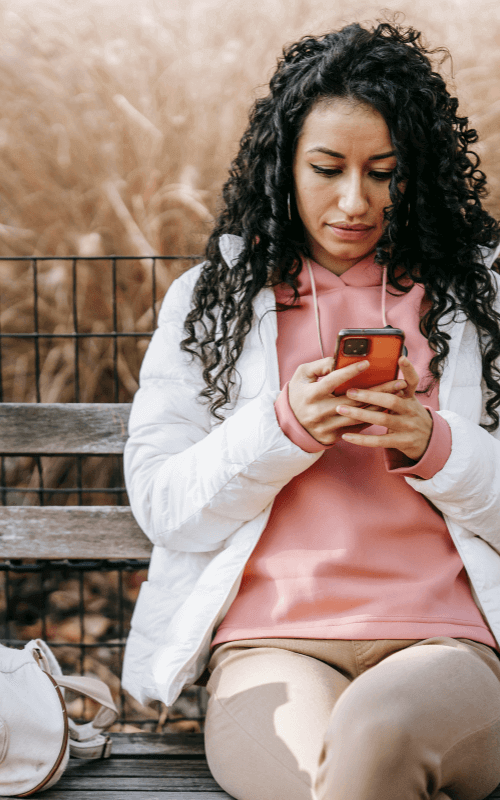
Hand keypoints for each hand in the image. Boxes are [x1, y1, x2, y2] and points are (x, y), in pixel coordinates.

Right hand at [288, 357, 406, 445]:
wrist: (289, 424)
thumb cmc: (298, 394)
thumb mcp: (302, 375)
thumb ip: (320, 365)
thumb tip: (339, 359)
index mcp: (311, 394)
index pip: (333, 380)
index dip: (349, 371)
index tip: (367, 363)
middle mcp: (319, 412)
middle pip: (353, 400)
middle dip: (378, 390)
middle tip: (398, 381)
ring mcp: (326, 426)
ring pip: (359, 416)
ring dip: (380, 406)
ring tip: (397, 396)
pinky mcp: (332, 437)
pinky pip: (356, 428)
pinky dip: (372, 418)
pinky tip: (386, 409)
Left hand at [335, 356, 432, 459]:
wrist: (429, 440)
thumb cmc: (409, 415)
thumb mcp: (408, 401)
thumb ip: (393, 390)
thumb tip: (370, 372)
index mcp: (411, 397)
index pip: (413, 381)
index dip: (408, 369)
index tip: (400, 357)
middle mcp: (411, 410)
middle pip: (391, 401)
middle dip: (369, 396)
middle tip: (349, 391)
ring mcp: (407, 427)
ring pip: (383, 419)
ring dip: (360, 414)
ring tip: (341, 409)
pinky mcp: (401, 442)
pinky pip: (379, 441)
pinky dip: (361, 439)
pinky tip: (346, 436)